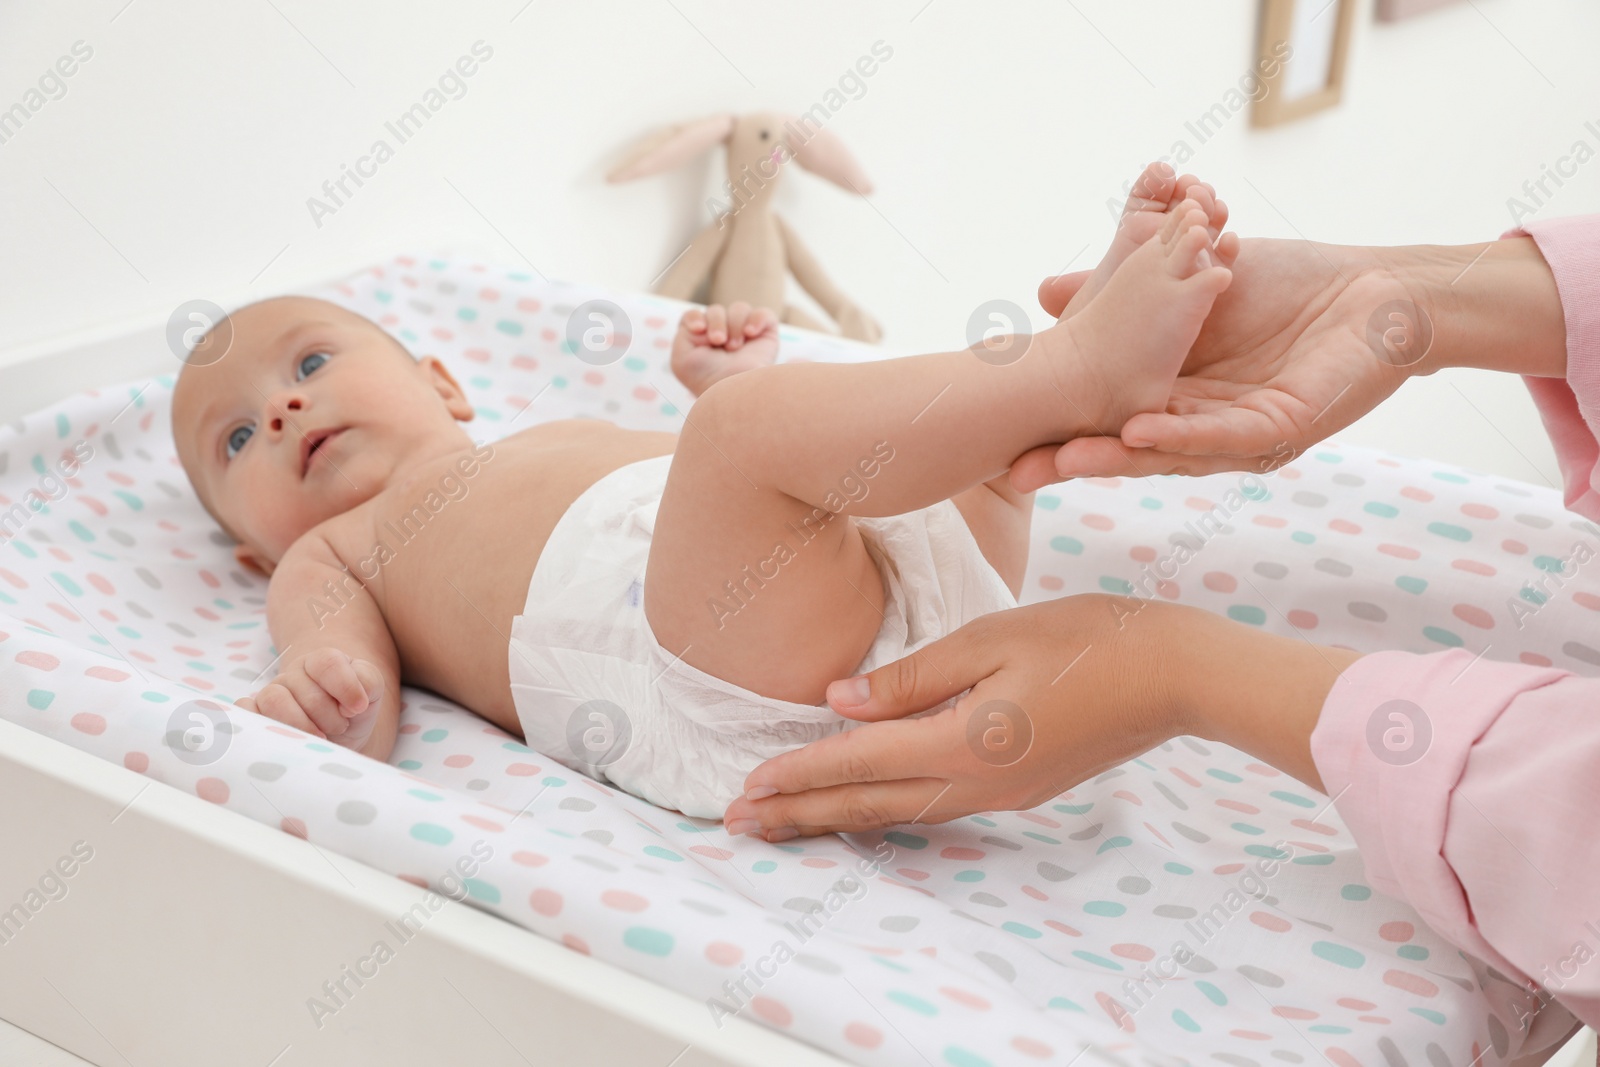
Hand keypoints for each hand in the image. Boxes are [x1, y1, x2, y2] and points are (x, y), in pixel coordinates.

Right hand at [237, 648, 385, 748]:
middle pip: (304, 690)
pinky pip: (244, 712)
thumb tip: (353, 701)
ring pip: (273, 701)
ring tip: (320, 738)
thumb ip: (368, 682)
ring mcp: (270, 694)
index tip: (359, 708)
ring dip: (301, 726)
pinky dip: (259, 724)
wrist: (340, 736)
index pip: (326, 663)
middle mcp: (292, 675)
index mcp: (322, 662)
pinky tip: (286, 739)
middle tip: (340, 727)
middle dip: (329, 716)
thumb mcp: (370, 693)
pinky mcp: (253, 715)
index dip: (346, 686)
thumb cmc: (353, 711)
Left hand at [670, 302, 780, 396]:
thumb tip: (705, 320)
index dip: (696, 317)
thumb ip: (684, 331)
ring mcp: (744, 334)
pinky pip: (763, 313)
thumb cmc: (707, 379)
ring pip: (739, 308)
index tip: (699, 329)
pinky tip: (750, 334)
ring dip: (734, 325)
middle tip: (718, 342)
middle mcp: (723, 336)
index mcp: (701, 342)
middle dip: (716, 323)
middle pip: (716, 310)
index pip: (695, 315)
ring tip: (735, 347)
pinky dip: (756, 320)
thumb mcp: (682, 357)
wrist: (734, 390)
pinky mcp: (766, 334)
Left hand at [722, 596, 1187, 837]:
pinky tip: (864, 804)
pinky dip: (883, 808)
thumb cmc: (1089, 638)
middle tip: (739, 825)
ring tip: (784, 822)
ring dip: (835, 816)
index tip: (745, 788)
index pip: (859, 762)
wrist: (1176, 674)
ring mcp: (1001, 793)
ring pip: (898, 812)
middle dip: (800, 814)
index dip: (797, 773)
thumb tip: (839, 702)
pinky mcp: (1018, 789)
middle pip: (869, 804)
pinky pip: (932, 805)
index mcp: (965, 742)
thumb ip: (911, 676)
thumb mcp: (992, 637)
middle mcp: (977, 782)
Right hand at [1010, 238, 1423, 488]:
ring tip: (1067, 459)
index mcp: (1178, 399)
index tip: (1006, 440)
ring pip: (1171, 450)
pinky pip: (1228, 434)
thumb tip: (1043, 293)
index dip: (1061, 428)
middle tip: (1018, 471)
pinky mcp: (1285, 427)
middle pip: (1130, 448)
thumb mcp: (1184, 282)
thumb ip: (1120, 291)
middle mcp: (1205, 427)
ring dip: (1117, 456)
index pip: (1109, 419)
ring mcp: (1243, 434)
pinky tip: (1141, 431)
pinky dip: (1182, 434)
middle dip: (1075, 460)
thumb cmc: (1286, 287)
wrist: (1378, 292)